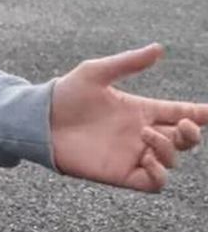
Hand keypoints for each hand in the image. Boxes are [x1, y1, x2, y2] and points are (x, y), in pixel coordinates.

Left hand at [51, 43, 207, 191]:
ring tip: (145, 134)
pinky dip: (160, 173)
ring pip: (173, 160)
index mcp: (140, 109)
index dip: (200, 113)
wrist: (39, 120)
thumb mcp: (96, 73)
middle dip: (192, 133)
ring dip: (169, 149)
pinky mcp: (121, 173)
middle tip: (183, 124)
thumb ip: (128, 63)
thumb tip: (159, 48)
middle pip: (184, 139)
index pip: (179, 112)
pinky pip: (155, 183)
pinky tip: (147, 158)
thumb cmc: (65, 94)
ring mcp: (133, 154)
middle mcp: (141, 133)